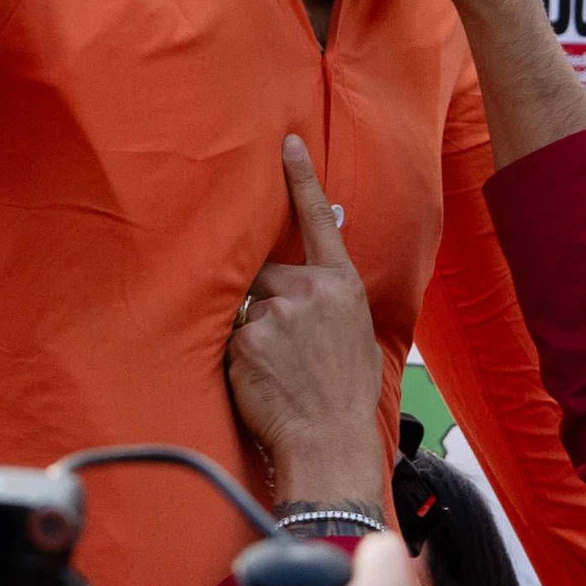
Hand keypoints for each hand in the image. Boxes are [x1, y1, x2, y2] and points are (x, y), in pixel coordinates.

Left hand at [227, 139, 391, 510]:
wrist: (330, 442)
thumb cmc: (343, 398)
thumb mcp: (355, 336)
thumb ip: (330, 301)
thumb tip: (311, 282)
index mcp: (343, 286)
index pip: (320, 220)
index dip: (301, 179)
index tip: (286, 142)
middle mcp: (310, 290)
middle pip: (265, 276)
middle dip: (265, 305)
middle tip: (284, 351)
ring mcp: (277, 312)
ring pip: (246, 311)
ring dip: (252, 338)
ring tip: (278, 376)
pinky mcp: (248, 339)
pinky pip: (230, 340)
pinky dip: (239, 361)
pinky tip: (262, 385)